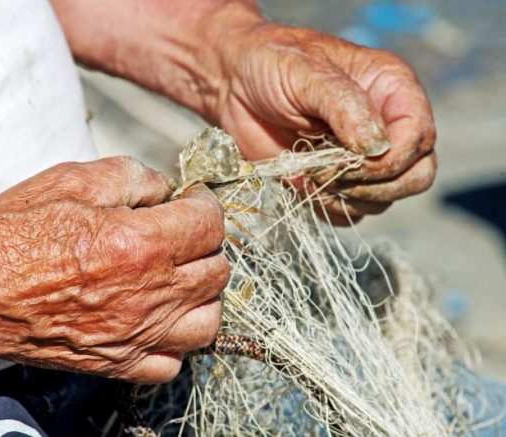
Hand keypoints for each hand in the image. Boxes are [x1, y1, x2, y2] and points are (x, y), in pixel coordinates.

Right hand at [0, 157, 227, 382]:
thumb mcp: (71, 180)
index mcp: (141, 244)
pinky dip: (174, 340)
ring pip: (207, 322)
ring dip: (202, 294)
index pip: (209, 224)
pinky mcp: (115, 363)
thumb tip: (164, 188)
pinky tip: (157, 318)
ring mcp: (135, 335)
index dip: (205, 203)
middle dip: (206, 243)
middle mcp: (149, 295)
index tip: (192, 198)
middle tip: (182, 231)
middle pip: (217, 272)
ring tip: (179, 275)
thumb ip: (132, 176)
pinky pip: (171, 362)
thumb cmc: (12, 233)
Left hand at [213, 22, 435, 224]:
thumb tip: (376, 147)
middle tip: (328, 172)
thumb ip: (345, 105)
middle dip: (375, 184)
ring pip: (383, 200)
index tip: (351, 157)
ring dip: (347, 197)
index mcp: (391, 90)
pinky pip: (350, 214)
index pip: (419, 137)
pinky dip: (329, 208)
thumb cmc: (271, 65)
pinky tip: (303, 183)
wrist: (233, 86)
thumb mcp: (308, 72)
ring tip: (309, 171)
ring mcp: (362, 159)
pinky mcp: (335, 183)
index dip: (393, 158)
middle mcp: (386, 127)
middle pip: (416, 176)